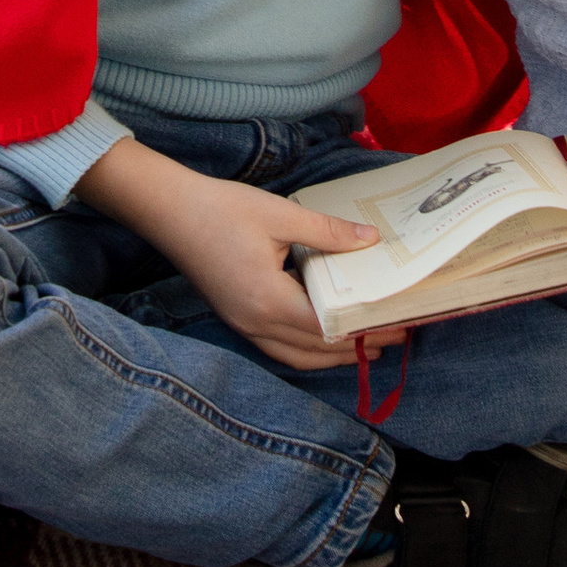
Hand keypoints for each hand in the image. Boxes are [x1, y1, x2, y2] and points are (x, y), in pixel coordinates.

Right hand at [79, 137, 381, 373]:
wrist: (169, 211)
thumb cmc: (221, 209)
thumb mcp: (280, 215)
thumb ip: (328, 233)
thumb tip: (371, 239)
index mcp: (269, 300)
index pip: (327, 328)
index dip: (364, 331)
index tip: (397, 325)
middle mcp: (255, 323)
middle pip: (315, 350)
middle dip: (356, 347)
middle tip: (393, 336)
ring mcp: (242, 325)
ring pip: (296, 356)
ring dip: (331, 355)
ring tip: (364, 345)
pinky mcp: (236, 319)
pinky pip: (278, 348)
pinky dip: (306, 350)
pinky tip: (322, 338)